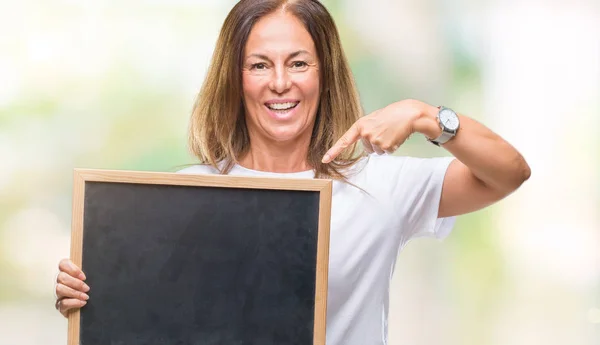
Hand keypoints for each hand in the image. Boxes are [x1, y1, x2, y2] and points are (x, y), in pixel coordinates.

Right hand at [55, 258, 89, 317]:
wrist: (91, 308)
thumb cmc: (91, 291)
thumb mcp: (91, 280)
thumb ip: (89, 274)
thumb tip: (96, 268)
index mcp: (68, 273)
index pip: (63, 264)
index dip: (72, 269)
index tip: (84, 277)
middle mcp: (61, 282)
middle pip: (61, 277)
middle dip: (75, 283)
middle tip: (87, 288)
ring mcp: (59, 294)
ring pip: (59, 289)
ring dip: (74, 293)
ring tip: (86, 296)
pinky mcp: (60, 306)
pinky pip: (62, 303)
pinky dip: (74, 303)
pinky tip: (82, 303)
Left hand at [322, 99, 439, 162]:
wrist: (409, 114)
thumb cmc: (392, 114)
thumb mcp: (374, 118)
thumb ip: (366, 129)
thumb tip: (366, 143)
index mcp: (360, 125)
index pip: (345, 140)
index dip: (334, 151)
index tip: (325, 159)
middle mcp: (366, 134)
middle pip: (367, 148)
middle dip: (375, 142)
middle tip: (384, 130)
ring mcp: (375, 141)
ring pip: (377, 151)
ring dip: (384, 144)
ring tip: (391, 132)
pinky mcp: (386, 147)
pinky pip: (386, 152)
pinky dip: (392, 146)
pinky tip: (395, 136)